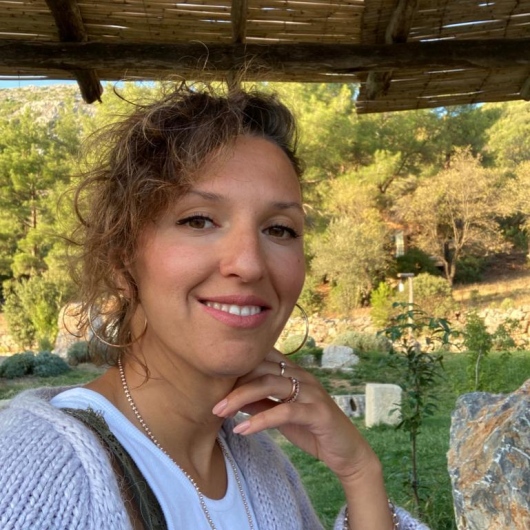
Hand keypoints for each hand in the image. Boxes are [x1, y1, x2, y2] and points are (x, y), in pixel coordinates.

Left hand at [212, 349, 379, 484]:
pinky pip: (285, 411)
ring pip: (270, 384)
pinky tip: (243, 429)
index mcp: (293, 372)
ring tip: (220, 413)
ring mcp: (311, 391)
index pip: (261, 357)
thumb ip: (259, 402)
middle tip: (211, 402)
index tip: (214, 381)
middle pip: (261, 369)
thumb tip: (230, 397)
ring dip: (241, 397)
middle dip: (233, 384)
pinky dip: (260, 420)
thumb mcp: (279, 413)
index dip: (238, 367)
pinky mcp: (318, 411)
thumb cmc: (310, 429)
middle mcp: (302, 375)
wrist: (345, 451)